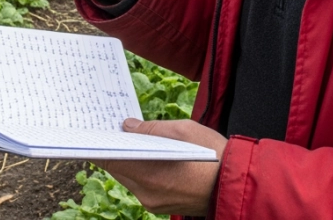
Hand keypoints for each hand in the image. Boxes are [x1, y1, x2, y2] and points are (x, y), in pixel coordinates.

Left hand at [94, 119, 226, 216]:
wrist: (236, 185)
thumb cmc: (213, 155)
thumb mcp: (183, 130)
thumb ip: (150, 129)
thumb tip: (127, 126)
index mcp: (148, 173)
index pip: (109, 159)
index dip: (101, 144)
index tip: (96, 131)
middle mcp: (146, 193)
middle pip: (118, 169)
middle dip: (116, 150)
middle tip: (115, 131)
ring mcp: (153, 203)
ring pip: (129, 179)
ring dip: (129, 162)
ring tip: (133, 142)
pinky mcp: (161, 207)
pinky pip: (142, 187)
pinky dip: (141, 172)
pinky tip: (149, 159)